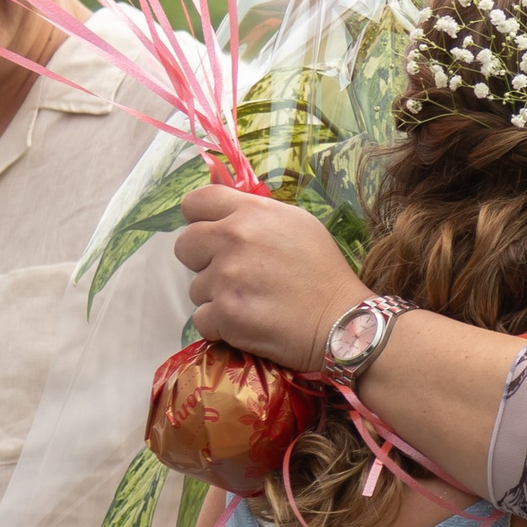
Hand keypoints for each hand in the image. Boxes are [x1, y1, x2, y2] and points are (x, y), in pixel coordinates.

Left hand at [176, 187, 364, 370]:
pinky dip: (219, 325)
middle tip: (231, 274)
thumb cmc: (324, 271)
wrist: (342, 321)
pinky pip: (201, 319)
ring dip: (215, 297)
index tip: (210, 234)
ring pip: (195, 287)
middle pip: (184, 245)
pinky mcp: (224, 315)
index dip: (198, 219)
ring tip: (250, 302)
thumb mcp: (297, 224)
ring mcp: (225, 277)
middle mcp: (233, 239)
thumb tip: (226, 217)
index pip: (196, 202)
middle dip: (202, 260)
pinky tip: (246, 323)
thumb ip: (256, 215)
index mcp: (251, 212)